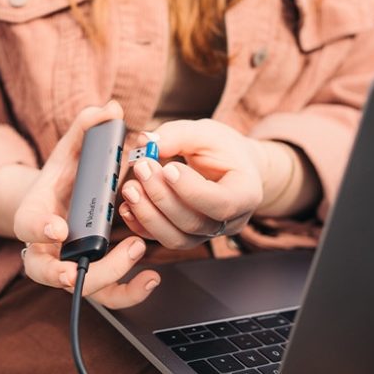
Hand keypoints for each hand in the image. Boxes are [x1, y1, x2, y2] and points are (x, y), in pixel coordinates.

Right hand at [13, 101, 160, 307]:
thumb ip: (87, 128)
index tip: (58, 228)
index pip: (26, 224)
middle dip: (64, 271)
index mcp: (36, 211)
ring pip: (78, 287)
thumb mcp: (74, 147)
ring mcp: (68, 262)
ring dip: (107, 277)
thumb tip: (110, 109)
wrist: (65, 197)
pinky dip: (128, 292)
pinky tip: (152, 278)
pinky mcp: (92, 272)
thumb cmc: (68, 174)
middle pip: (44, 270)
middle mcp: (46, 245)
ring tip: (137, 250)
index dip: (38, 229)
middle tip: (90, 257)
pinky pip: (105, 293)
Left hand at [119, 119, 264, 248]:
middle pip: (194, 223)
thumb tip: (147, 142)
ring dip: (148, 214)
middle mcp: (230, 221)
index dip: (190, 190)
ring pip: (176, 238)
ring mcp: (207, 234)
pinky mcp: (186, 236)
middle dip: (162, 197)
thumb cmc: (224, 150)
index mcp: (246, 193)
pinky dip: (141, 226)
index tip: (167, 168)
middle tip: (141, 168)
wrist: (232, 167)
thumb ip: (178, 134)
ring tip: (131, 188)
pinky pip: (162, 240)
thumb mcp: (207, 132)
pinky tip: (128, 206)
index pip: (221, 203)